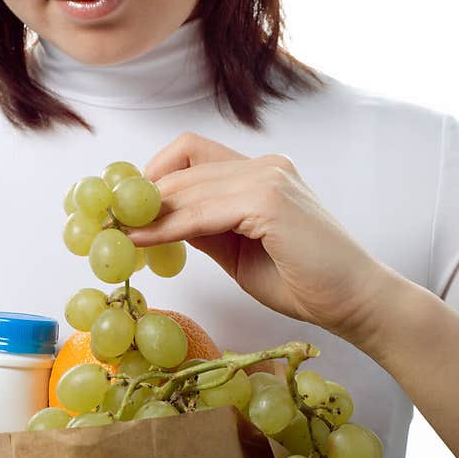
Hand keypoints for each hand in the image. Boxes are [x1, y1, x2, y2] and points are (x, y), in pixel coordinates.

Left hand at [129, 133, 394, 342]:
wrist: (356, 303)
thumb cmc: (304, 282)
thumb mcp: (239, 252)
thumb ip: (205, 230)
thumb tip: (162, 221)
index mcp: (260, 173)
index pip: (192, 154)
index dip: (152, 175)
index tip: (123, 206)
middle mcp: (264, 166)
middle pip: (183, 166)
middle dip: (137, 195)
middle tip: (102, 221)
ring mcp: (269, 179)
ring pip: (187, 188)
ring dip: (146, 213)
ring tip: (114, 235)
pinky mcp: (270, 202)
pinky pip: (201, 213)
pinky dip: (166, 228)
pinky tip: (141, 243)